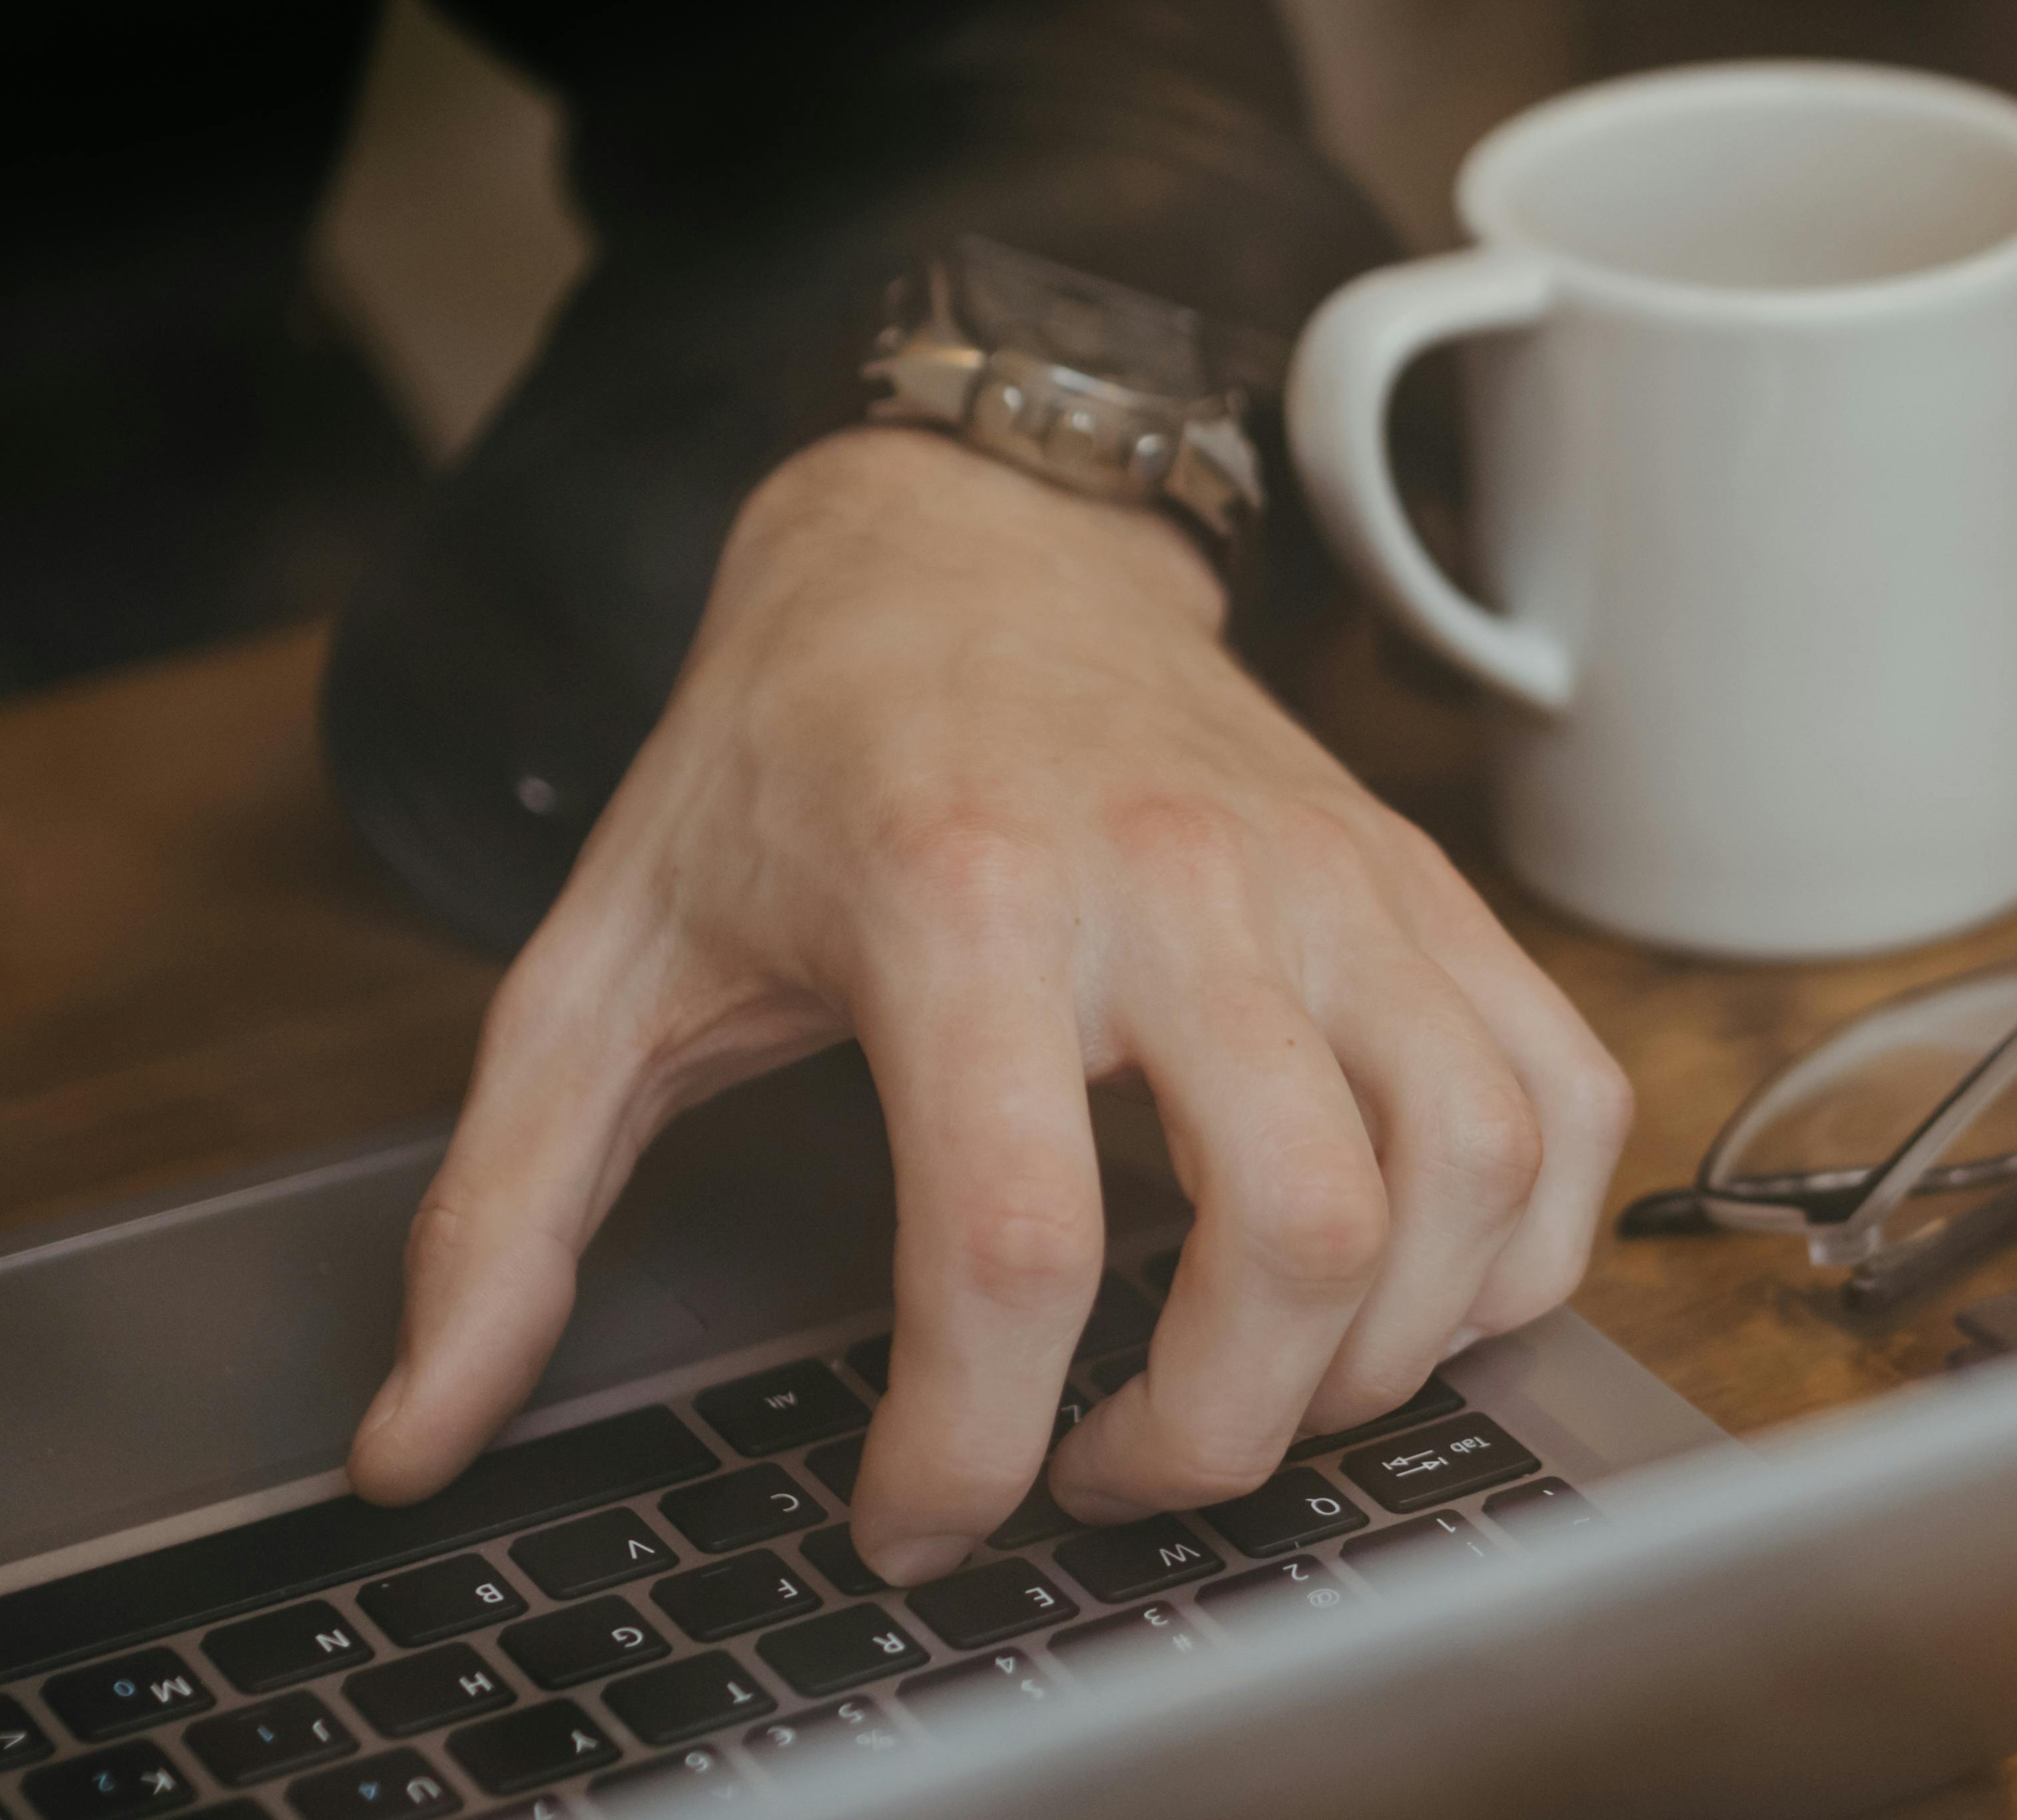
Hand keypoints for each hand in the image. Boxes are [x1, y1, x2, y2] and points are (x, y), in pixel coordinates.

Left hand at [346, 427, 1631, 1583]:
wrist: (968, 538)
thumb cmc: (792, 744)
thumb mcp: (608, 957)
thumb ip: (508, 1203)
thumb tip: (425, 1423)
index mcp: (962, 899)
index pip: (1016, 1245)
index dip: (966, 1444)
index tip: (919, 1512)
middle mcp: (1181, 884)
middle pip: (1298, 1237)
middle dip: (1214, 1438)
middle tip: (1104, 1474)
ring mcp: (1334, 878)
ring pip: (1463, 1176)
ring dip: (1384, 1353)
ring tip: (1259, 1392)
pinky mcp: (1420, 883)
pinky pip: (1557, 1092)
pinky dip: (1529, 1238)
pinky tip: (1419, 1286)